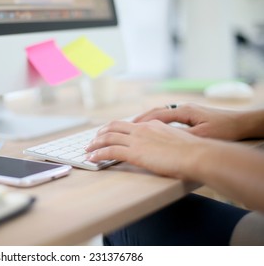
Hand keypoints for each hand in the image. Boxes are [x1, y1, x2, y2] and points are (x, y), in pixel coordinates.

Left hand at [86, 120, 203, 179]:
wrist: (196, 155)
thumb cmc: (193, 152)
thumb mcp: (177, 141)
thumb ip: (165, 141)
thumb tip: (162, 148)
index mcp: (152, 125)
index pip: (129, 124)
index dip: (116, 128)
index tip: (109, 132)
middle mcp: (142, 129)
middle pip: (114, 126)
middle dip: (101, 133)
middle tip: (93, 139)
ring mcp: (137, 139)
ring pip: (108, 137)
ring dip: (95, 144)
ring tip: (88, 150)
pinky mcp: (135, 152)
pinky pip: (110, 151)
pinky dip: (98, 154)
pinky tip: (92, 158)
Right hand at [134, 103, 247, 140]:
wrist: (242, 124)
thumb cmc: (225, 129)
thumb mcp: (202, 134)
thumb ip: (182, 135)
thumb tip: (164, 138)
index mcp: (184, 111)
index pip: (157, 114)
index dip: (143, 121)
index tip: (130, 127)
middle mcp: (184, 108)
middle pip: (157, 112)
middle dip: (141, 119)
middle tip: (128, 126)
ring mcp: (187, 111)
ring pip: (162, 114)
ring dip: (149, 120)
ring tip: (137, 127)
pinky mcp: (191, 116)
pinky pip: (169, 118)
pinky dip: (158, 122)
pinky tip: (155, 129)